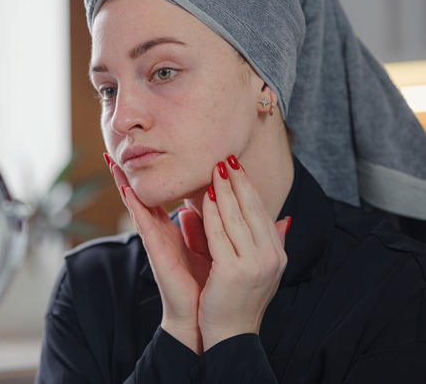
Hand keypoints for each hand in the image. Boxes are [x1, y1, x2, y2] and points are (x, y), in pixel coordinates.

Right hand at [105, 153, 210, 353]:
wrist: (207, 316)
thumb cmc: (210, 284)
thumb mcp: (216, 245)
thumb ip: (211, 224)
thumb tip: (211, 202)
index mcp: (175, 229)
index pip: (162, 196)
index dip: (151, 176)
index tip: (142, 153)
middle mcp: (162, 231)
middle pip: (143, 195)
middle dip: (126, 174)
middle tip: (113, 150)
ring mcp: (157, 240)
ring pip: (137, 204)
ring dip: (122, 182)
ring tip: (110, 160)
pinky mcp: (157, 250)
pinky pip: (144, 223)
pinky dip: (134, 205)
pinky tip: (125, 188)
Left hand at [197, 156, 288, 349]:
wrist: (231, 333)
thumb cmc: (239, 298)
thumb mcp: (261, 268)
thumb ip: (271, 242)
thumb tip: (284, 220)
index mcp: (277, 253)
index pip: (262, 212)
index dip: (250, 187)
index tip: (238, 167)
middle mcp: (271, 257)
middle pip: (253, 210)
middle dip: (239, 181)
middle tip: (227, 158)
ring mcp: (254, 264)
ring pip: (237, 218)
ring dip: (225, 191)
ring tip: (216, 170)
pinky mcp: (233, 271)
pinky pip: (220, 235)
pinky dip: (212, 215)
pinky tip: (206, 198)